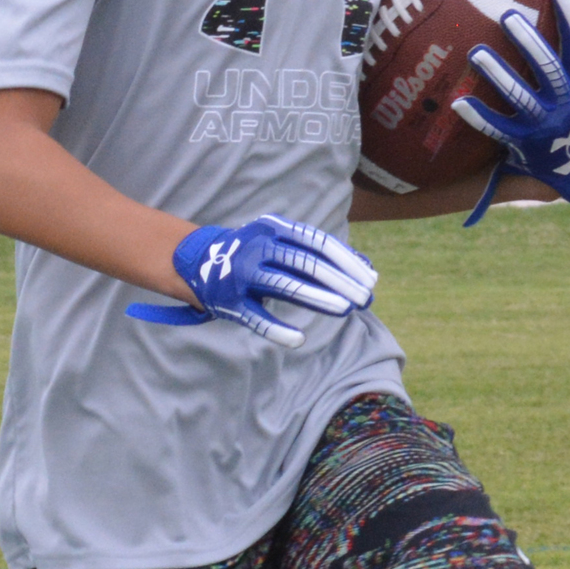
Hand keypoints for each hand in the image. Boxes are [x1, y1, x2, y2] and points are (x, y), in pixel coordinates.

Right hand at [127, 216, 376, 348]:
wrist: (198, 260)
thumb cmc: (256, 254)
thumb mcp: (284, 245)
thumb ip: (319, 257)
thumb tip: (368, 269)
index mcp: (276, 229)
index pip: (318, 243)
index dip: (346, 261)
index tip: (371, 278)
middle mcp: (259, 246)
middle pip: (306, 263)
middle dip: (339, 281)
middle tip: (365, 299)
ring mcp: (243, 273)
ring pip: (284, 286)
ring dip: (317, 299)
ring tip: (345, 310)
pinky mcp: (229, 301)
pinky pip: (256, 317)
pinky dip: (277, 330)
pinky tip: (299, 339)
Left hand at [452, 0, 569, 225]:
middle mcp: (567, 104)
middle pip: (548, 69)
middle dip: (529, 42)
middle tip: (507, 16)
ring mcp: (545, 126)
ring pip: (521, 97)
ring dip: (499, 75)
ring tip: (476, 52)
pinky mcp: (524, 145)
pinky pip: (498, 129)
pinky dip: (479, 117)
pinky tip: (459, 102)